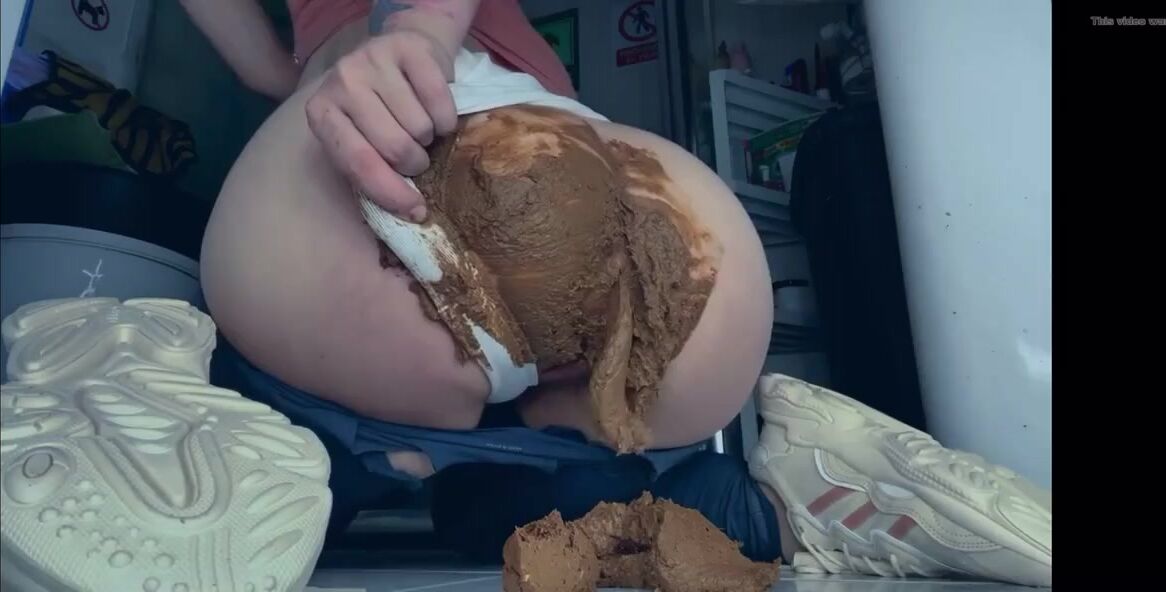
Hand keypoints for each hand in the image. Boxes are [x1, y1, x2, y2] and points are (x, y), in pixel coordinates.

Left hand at [305, 29, 457, 220]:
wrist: (404, 51)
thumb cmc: (383, 108)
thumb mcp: (365, 138)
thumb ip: (372, 170)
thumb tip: (414, 215)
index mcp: (321, 113)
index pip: (358, 164)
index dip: (390, 193)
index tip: (416, 210)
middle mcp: (340, 81)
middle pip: (394, 148)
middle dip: (415, 161)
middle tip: (417, 153)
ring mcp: (371, 59)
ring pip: (420, 127)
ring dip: (431, 136)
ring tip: (423, 126)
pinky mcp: (407, 47)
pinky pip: (439, 101)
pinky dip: (447, 117)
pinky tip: (438, 111)